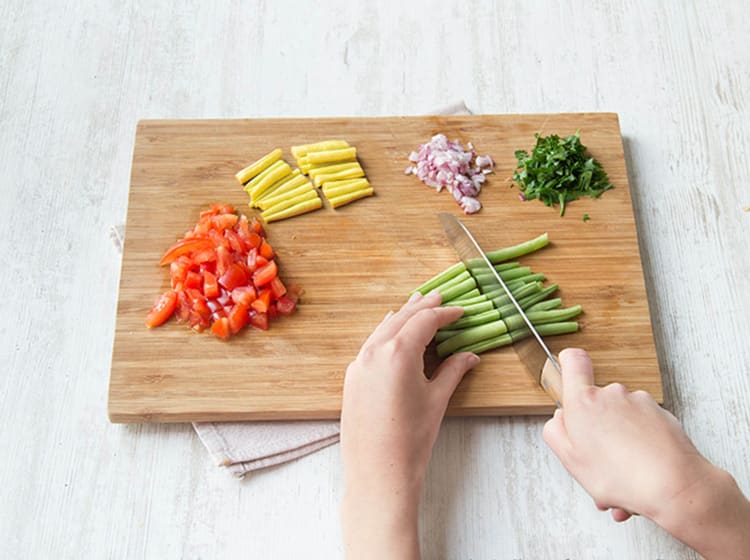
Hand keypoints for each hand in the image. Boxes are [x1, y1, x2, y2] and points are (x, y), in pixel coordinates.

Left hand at [340, 290, 479, 559]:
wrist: (377, 473)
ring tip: (415, 305)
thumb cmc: (411, 439)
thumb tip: (469, 356)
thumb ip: (453, 371)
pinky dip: (384, 333)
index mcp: (398, 352)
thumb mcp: (437, 401)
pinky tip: (391, 333)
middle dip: (421, 307)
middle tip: (438, 296)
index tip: (459, 311)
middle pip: (401, 318)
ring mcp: (359, 364)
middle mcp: (374, 352)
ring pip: (382, 329)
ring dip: (401, 316)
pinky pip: (370, 345)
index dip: (445, 313)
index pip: (425, 321)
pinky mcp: (351, 378)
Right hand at [543, 348, 749, 558]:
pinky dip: (641, 444)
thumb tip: (560, 418)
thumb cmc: (621, 476)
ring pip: (622, 416)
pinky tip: (642, 470)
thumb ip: (556, 432)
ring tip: (623, 472)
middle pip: (597, 400)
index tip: (566, 368)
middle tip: (599, 456)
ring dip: (620, 439)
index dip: (568, 362)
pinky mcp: (662, 414)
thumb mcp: (570, 460)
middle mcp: (613, 394)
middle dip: (597, 426)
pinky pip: (643, 426)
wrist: (673, 485)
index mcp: (585, 402)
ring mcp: (640, 402)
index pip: (574, 361)